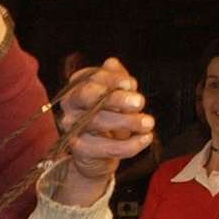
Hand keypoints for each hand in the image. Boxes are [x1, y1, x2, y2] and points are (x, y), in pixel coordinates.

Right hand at [57, 58, 155, 179]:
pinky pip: (107, 148)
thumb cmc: (109, 117)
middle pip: (89, 98)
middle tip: (140, 102)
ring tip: (149, 123)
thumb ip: (117, 79)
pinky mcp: (80, 151)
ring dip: (128, 122)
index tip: (130, 84)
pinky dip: (130, 145)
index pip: (91, 79)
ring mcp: (71, 129)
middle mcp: (69, 106)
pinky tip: (146, 138)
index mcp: (77, 87)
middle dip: (116, 99)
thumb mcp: (116, 95)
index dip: (111, 80)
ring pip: (98, 122)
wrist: (97, 154)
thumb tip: (112, 64)